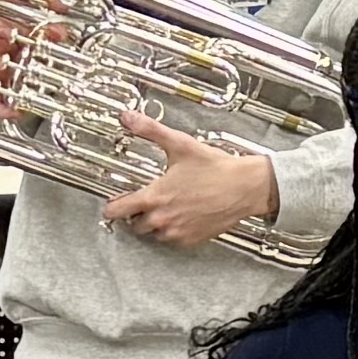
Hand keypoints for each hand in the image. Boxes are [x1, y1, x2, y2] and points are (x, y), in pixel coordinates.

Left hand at [107, 117, 276, 245]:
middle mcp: (162, 219)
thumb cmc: (216, 168)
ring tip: (168, 207)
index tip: (114, 203)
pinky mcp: (191, 240)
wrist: (245, 187)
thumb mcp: (180, 144)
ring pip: (153, 234)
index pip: (117, 211)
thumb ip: (150, 130)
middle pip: (134, 225)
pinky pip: (173, 240)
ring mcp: (176, 232)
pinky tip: (183, 215)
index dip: (112, 207)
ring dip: (155, 224)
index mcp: (154, 197)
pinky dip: (174, 230)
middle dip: (138, 214)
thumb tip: (128, 117)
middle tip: (149, 201)